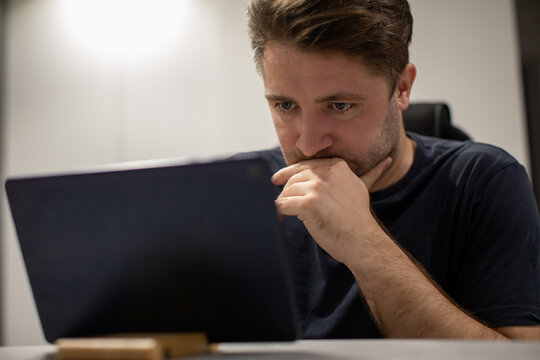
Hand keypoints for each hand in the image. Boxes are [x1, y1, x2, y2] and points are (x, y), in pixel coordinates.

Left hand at [271, 157, 391, 263]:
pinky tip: (281, 217)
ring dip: (284, 202)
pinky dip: (279, 211)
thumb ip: (368, 173)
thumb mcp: (362, 188)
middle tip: (282, 202)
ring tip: (287, 213)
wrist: (362, 240)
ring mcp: (317, 187)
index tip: (276, 179)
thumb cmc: (359, 218)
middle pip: (293, 177)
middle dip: (286, 190)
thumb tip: (387, 160)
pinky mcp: (308, 203)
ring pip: (287, 191)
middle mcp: (327, 173)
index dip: (289, 173)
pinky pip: (283, 204)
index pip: (305, 165)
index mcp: (337, 166)